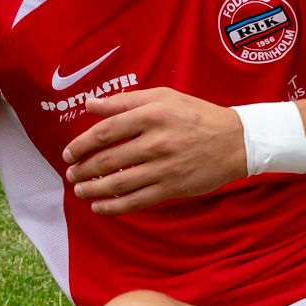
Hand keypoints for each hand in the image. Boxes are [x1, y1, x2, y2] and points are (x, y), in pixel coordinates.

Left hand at [62, 88, 247, 214]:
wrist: (237, 141)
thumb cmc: (198, 115)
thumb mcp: (164, 97)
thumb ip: (125, 101)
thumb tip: (90, 104)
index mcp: (151, 115)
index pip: (105, 131)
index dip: (81, 144)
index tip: (68, 153)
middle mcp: (156, 142)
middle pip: (107, 160)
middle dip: (82, 170)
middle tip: (71, 174)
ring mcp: (164, 168)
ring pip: (118, 183)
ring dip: (93, 191)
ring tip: (81, 191)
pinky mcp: (173, 188)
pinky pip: (137, 201)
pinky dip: (114, 207)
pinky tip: (100, 208)